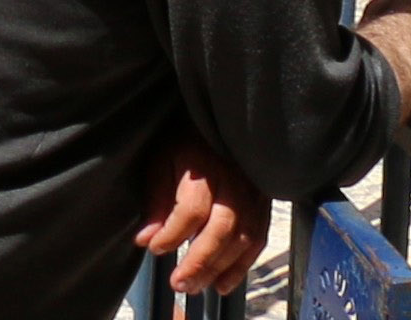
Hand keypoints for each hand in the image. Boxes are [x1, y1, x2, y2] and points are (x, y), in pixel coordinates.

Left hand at [130, 142, 263, 295]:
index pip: (192, 209)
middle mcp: (233, 182)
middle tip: (179, 283)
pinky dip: (241, 267)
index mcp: (204, 167)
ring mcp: (253, 194)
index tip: (155, 249)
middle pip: (221, 228)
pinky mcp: (264, 204)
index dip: (173, 234)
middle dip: (199, 261)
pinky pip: (257, 240)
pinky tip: (221, 284)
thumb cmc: (188, 143)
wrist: (223, 124)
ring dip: (218, 269)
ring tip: (194, 286)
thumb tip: (146, 240)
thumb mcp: (163, 162)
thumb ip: (157, 200)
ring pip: (242, 239)